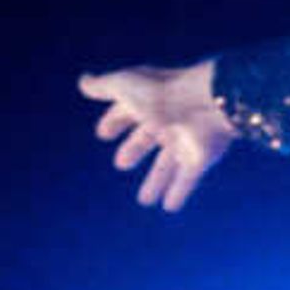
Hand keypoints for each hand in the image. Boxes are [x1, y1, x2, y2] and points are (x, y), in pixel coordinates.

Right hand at [79, 60, 234, 209]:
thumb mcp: (124, 85)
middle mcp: (167, 121)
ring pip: (166, 165)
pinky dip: (178, 193)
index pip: (127, 112)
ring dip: (155, 182)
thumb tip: (84, 82)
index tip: (103, 134)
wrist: (206, 103)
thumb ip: (103, 85)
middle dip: (134, 150)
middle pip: (147, 138)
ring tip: (144, 200)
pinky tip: (169, 207)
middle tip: (121, 164)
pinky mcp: (200, 159)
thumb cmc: (163, 92)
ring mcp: (184, 140)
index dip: (115, 121)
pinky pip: (187, 180)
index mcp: (149, 101)